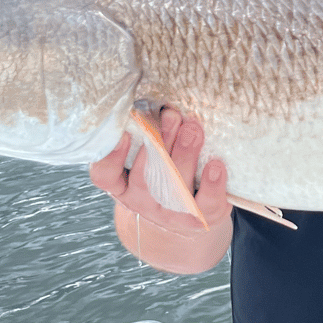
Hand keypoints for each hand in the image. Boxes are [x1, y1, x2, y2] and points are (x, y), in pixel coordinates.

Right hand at [89, 107, 232, 272]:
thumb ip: (149, 135)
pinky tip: (216, 164)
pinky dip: (212, 183)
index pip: (106, 176)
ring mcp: (169, 213)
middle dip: (160, 143)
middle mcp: (141, 201)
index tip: (124, 133)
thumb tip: (162, 103)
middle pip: (145, 176)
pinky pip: (205, 203)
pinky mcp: (198, 219)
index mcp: (121, 185)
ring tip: (194, 130)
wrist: (188, 214)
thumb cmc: (165, 174)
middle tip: (172, 116)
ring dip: (185, 154)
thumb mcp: (148, 157)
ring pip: (174, 188)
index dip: (112, 157)